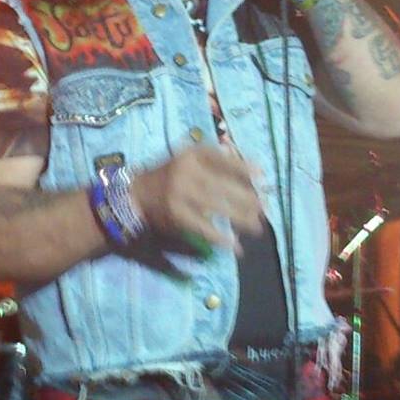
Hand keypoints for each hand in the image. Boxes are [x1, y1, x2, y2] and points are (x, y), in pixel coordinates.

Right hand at [131, 144, 263, 251]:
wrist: (135, 194)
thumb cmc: (170, 175)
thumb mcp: (189, 159)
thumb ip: (215, 159)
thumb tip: (249, 167)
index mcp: (191, 154)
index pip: (223, 160)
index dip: (243, 168)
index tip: (263, 176)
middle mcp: (185, 171)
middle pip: (221, 185)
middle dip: (245, 197)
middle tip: (264, 208)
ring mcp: (179, 193)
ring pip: (215, 206)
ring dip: (238, 218)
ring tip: (256, 227)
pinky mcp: (175, 214)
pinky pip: (202, 226)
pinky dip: (219, 236)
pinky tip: (234, 244)